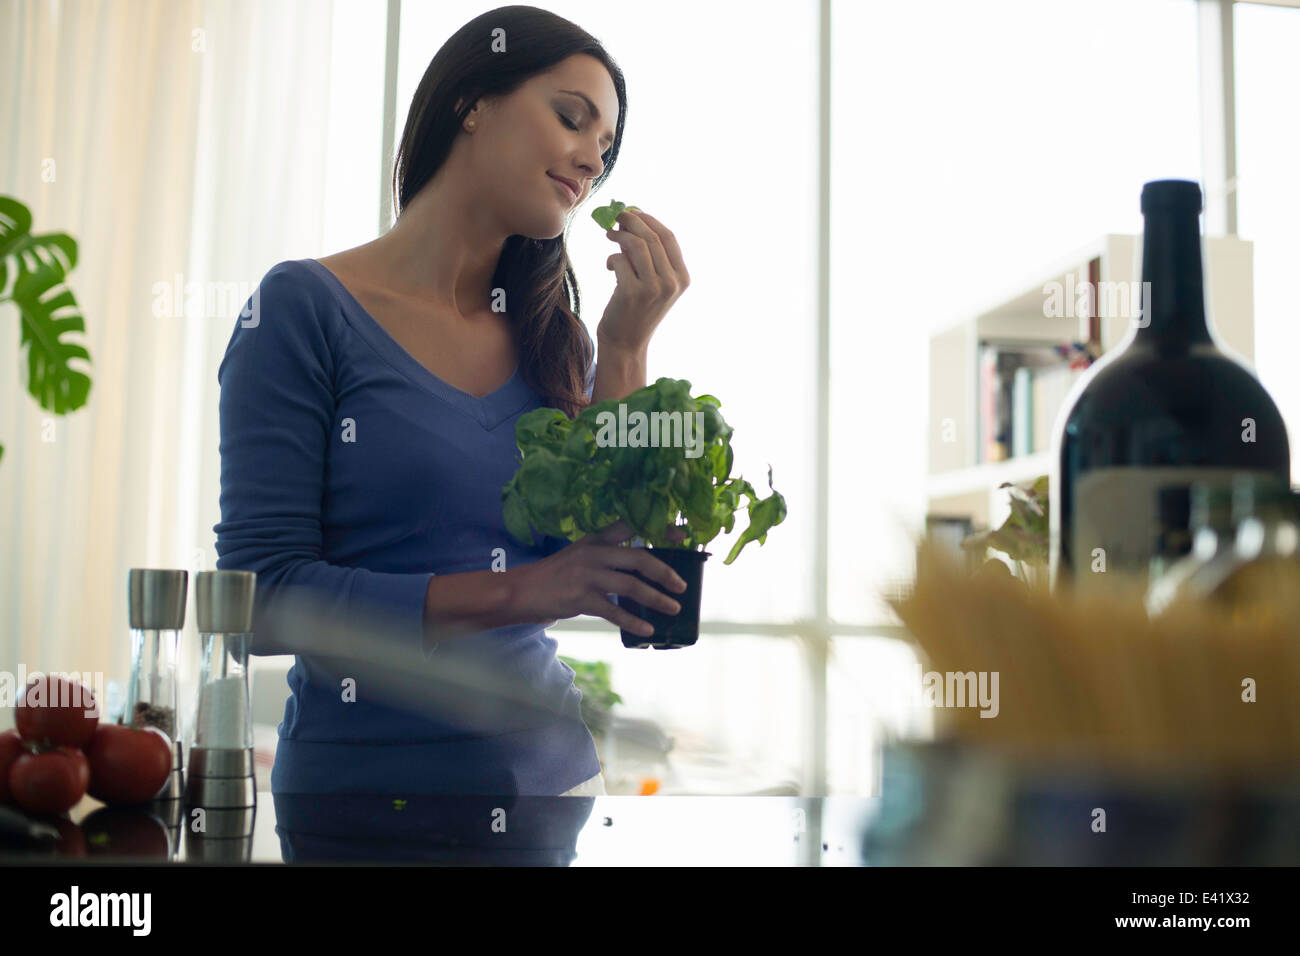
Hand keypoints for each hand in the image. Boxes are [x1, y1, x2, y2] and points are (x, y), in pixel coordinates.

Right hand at [512, 520, 689, 636]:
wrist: (522, 590)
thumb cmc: (557, 574)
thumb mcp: (582, 554)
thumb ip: (609, 557)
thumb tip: (645, 570)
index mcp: (596, 539)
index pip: (631, 525)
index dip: (658, 528)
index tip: (681, 535)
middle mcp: (594, 553)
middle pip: (639, 558)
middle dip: (665, 572)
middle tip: (681, 585)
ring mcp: (587, 575)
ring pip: (631, 585)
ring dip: (656, 598)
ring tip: (673, 608)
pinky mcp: (581, 598)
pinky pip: (614, 611)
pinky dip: (634, 621)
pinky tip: (648, 628)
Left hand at [597, 209, 690, 351]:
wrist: (626, 343)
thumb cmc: (637, 308)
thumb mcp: (652, 282)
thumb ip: (649, 255)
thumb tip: (632, 217)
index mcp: (682, 278)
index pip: (669, 237)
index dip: (649, 219)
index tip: (633, 211)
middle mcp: (672, 283)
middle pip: (652, 237)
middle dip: (631, 221)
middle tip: (615, 216)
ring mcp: (654, 289)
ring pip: (636, 245)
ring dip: (620, 235)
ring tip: (609, 235)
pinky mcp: (632, 293)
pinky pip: (619, 260)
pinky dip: (612, 258)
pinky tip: (610, 267)